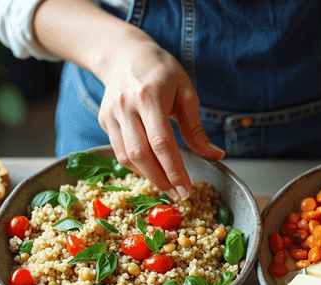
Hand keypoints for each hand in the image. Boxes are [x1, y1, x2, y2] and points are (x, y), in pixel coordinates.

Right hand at [97, 39, 224, 200]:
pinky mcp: (104, 120)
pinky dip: (136, 165)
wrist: (124, 54)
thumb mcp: (186, 92)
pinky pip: (119, 151)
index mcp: (150, 96)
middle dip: (160, 180)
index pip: (162, 143)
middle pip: (140, 154)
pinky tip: (152, 170)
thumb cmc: (161, 71)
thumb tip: (215, 156)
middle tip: (178, 195)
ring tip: (167, 186)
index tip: (186, 190)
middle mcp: (126, 106)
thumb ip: (196, 128)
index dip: (174, 171)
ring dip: (147, 176)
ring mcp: (111, 114)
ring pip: (126, 157)